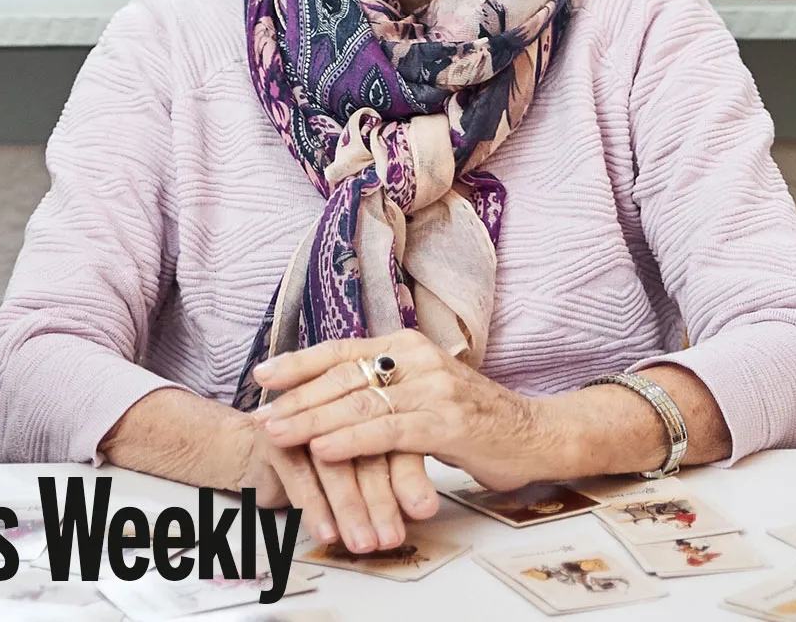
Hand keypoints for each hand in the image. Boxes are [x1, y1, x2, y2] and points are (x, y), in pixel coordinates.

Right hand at [238, 419, 438, 551]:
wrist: (260, 453)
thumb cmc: (321, 460)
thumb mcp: (364, 464)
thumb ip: (396, 474)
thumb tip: (424, 506)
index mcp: (366, 397)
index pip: (394, 434)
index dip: (409, 474)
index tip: (424, 511)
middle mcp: (336, 402)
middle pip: (365, 449)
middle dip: (381, 499)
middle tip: (392, 537)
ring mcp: (304, 417)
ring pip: (334, 464)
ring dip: (350, 508)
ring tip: (364, 543)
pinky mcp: (274, 437)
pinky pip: (299, 474)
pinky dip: (315, 507)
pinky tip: (327, 533)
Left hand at [253, 329, 544, 491]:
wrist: (536, 434)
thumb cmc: (474, 419)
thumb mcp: (424, 392)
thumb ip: (385, 387)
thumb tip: (329, 395)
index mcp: (409, 345)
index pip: (343, 349)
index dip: (300, 362)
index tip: (262, 374)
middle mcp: (418, 357)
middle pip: (344, 375)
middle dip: (296, 397)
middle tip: (259, 414)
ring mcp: (434, 388)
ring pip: (359, 402)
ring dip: (312, 419)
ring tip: (277, 432)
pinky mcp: (447, 422)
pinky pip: (388, 430)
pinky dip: (351, 440)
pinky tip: (323, 449)